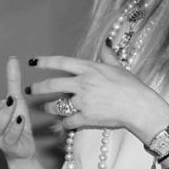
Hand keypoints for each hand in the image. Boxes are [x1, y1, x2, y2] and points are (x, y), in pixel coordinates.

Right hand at [0, 57, 35, 160]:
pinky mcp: (10, 145)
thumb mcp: (16, 98)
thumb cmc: (16, 121)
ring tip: (13, 100)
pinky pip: (10, 137)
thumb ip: (13, 80)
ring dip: (4, 112)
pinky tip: (20, 119)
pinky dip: (15, 128)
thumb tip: (12, 58)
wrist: (23, 148)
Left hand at [25, 46, 168, 141]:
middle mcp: (82, 83)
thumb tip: (105, 44)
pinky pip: (68, 121)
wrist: (138, 106)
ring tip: (45, 107)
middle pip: (52, 84)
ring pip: (57, 105)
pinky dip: (65, 123)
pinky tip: (64, 123)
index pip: (61, 62)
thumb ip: (108, 56)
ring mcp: (83, 101)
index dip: (45, 61)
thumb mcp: (119, 67)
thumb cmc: (131, 86)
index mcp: (89, 68)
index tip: (32, 61)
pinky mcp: (86, 117)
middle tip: (30, 90)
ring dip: (48, 107)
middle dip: (38, 88)